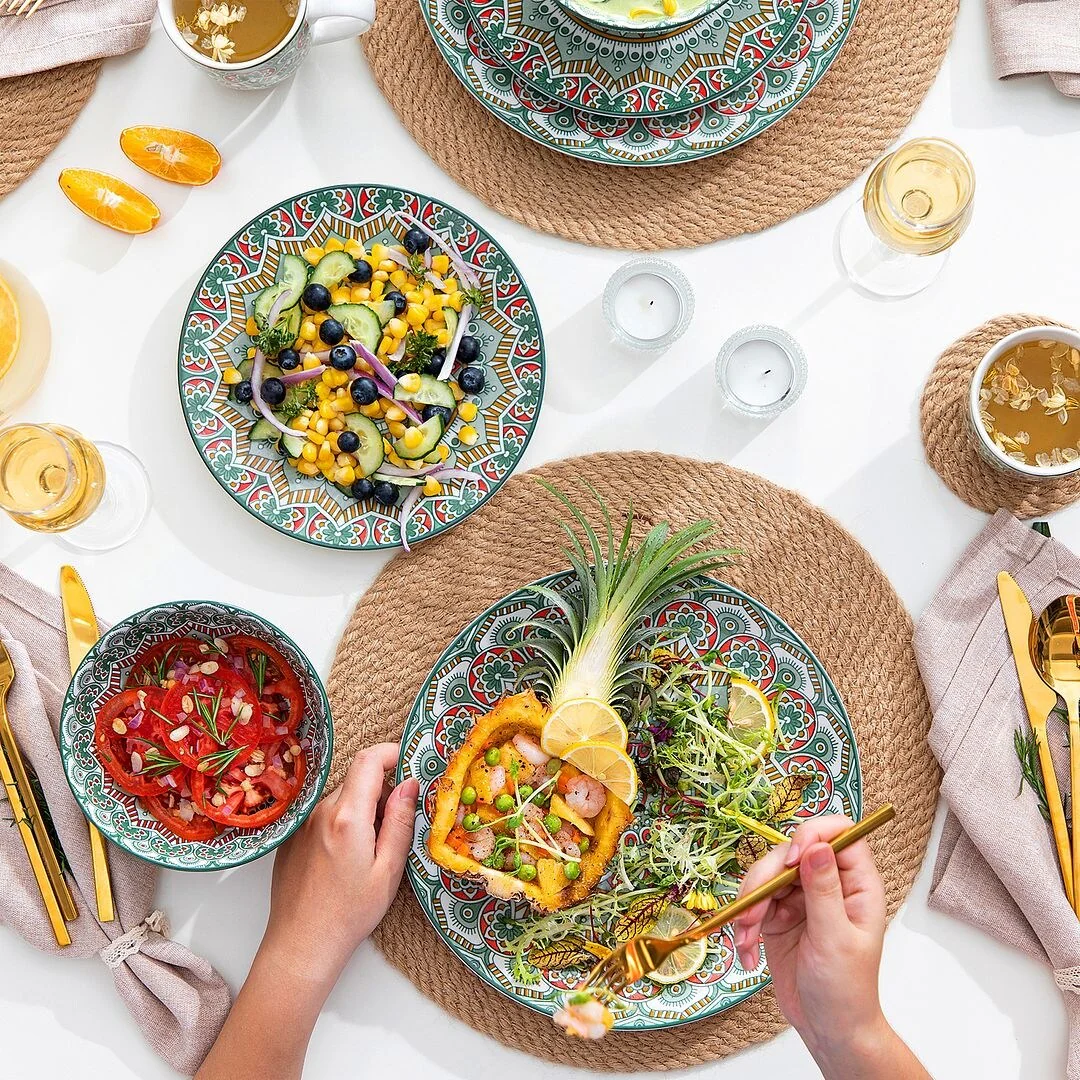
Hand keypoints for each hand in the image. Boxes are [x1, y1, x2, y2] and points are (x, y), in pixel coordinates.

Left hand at [260, 742, 418, 989]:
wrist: (300, 945)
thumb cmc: (349, 913)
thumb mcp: (388, 869)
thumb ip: (400, 821)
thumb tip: (410, 784)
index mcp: (347, 816)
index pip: (369, 760)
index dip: (391, 753)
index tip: (408, 763)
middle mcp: (320, 811)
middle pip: (356, 781)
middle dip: (381, 792)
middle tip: (396, 826)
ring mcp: (301, 823)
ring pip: (340, 799)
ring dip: (361, 810)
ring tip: (369, 852)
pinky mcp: (291, 837)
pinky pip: (322, 816)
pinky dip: (341, 823)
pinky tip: (344, 860)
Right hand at [732, 815, 892, 1070]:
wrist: (828, 1029)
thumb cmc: (846, 990)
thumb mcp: (836, 939)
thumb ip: (824, 891)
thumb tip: (817, 846)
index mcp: (856, 885)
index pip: (840, 834)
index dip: (813, 836)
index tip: (792, 860)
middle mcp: (829, 884)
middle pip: (792, 851)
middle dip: (767, 877)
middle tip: (756, 909)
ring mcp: (802, 898)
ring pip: (767, 874)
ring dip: (750, 903)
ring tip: (746, 935)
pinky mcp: (779, 915)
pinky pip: (754, 901)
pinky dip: (744, 922)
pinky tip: (746, 949)